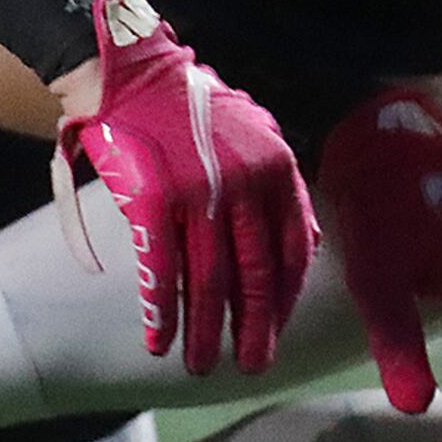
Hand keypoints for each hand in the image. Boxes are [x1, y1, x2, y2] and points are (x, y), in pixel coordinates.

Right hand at [51, 0, 316, 376]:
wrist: (132, 75)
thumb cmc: (194, 110)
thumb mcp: (259, 135)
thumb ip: (283, 187)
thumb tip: (310, 244)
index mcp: (278, 170)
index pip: (295, 248)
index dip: (287, 295)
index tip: (282, 329)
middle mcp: (245, 186)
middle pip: (255, 273)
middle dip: (254, 327)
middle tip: (254, 365)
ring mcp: (199, 195)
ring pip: (207, 281)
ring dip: (204, 331)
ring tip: (202, 365)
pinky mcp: (151, 203)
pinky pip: (160, 271)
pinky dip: (160, 312)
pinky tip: (158, 341)